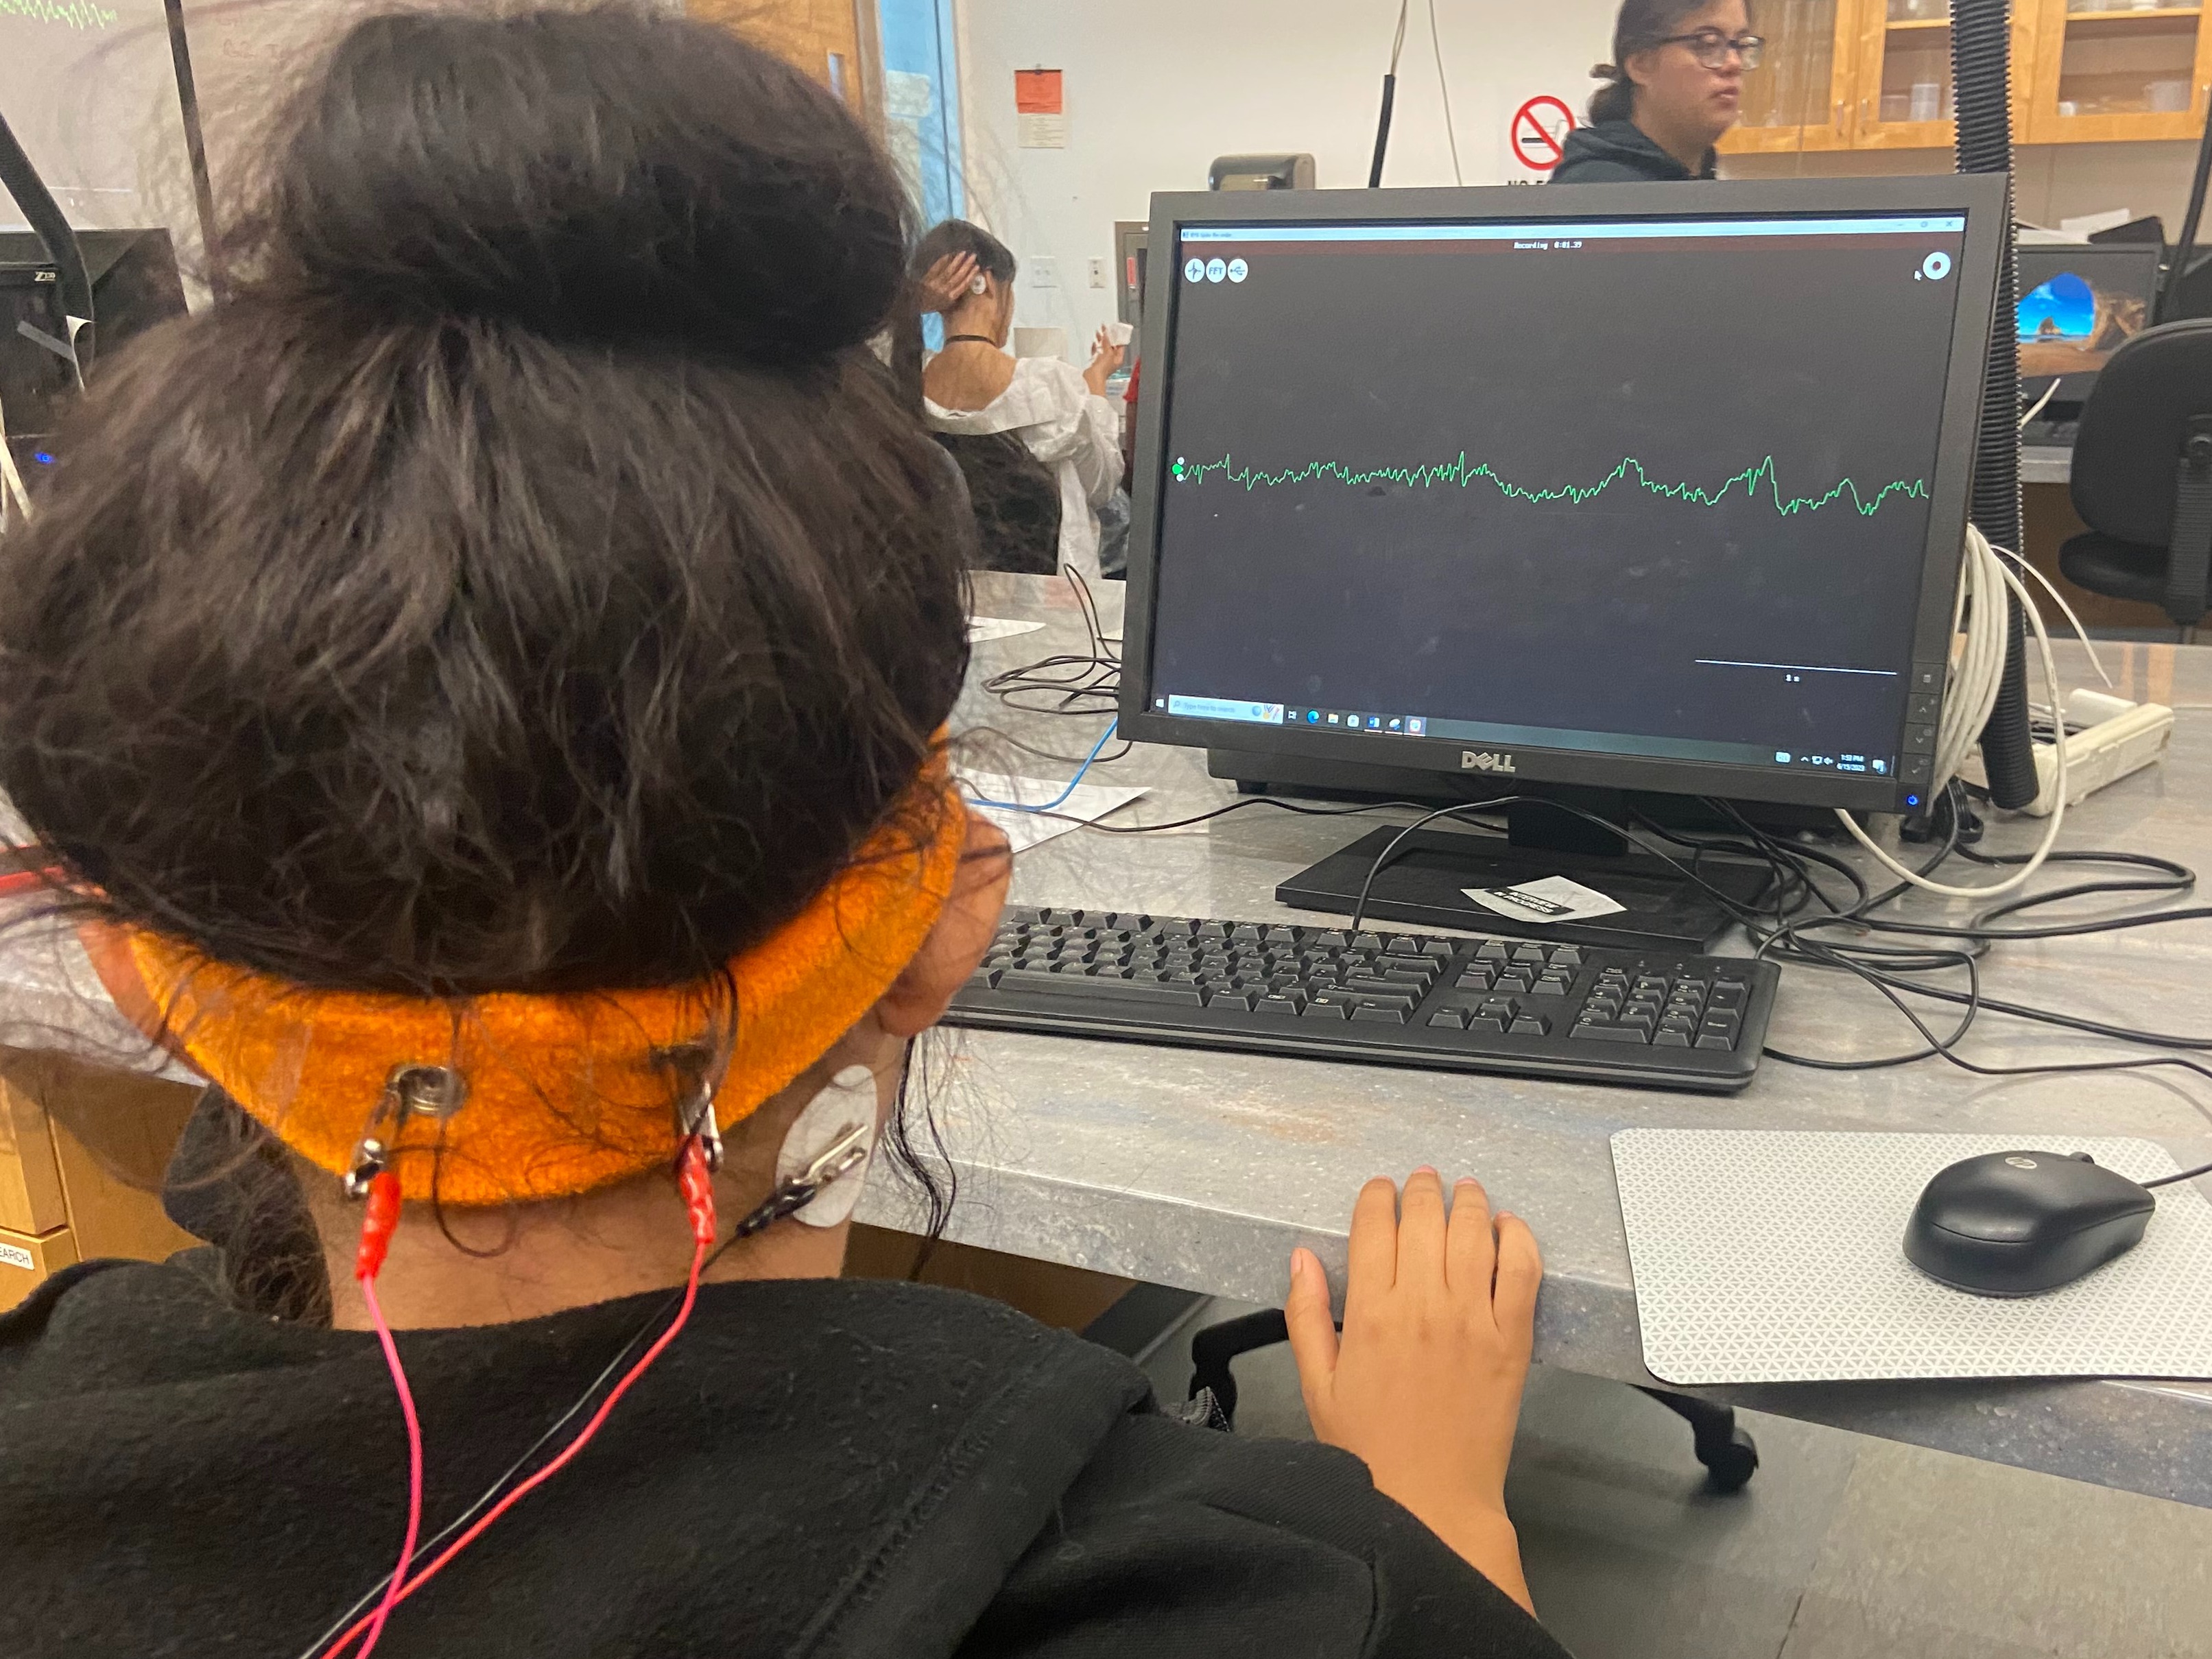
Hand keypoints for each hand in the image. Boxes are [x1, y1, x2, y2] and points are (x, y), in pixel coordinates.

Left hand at [918, 252, 979, 313]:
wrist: (914, 303)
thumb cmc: (931, 305)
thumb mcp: (945, 305)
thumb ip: (954, 296)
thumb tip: (965, 285)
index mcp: (950, 298)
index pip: (964, 285)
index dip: (971, 275)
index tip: (977, 267)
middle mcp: (945, 290)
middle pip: (958, 276)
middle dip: (967, 265)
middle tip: (973, 256)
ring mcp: (936, 283)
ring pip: (949, 271)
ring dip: (957, 261)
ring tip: (963, 253)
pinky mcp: (929, 278)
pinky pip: (938, 267)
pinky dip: (943, 260)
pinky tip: (949, 254)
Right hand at [1082, 326, 1125, 395]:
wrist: (1092, 378)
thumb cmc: (1102, 370)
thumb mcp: (1108, 353)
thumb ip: (1107, 343)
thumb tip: (1107, 334)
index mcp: (1118, 359)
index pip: (1120, 345)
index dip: (1117, 337)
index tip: (1113, 329)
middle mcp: (1111, 361)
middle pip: (1111, 346)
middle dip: (1108, 337)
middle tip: (1105, 329)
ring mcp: (1103, 362)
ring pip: (1103, 348)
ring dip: (1101, 340)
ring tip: (1099, 333)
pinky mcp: (1096, 363)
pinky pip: (1096, 352)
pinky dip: (1096, 347)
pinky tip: (1094, 343)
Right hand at [1286, 1170, 1541, 1610]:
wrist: (1433, 1502)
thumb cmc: (1372, 1452)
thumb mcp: (1318, 1385)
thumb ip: (1306, 1315)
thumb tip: (1302, 1258)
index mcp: (1370, 1314)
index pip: (1375, 1226)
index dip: (1377, 1196)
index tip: (1380, 1190)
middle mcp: (1423, 1306)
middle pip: (1425, 1219)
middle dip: (1422, 1190)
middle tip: (1423, 1180)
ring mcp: (1472, 1320)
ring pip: (1474, 1234)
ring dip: (1469, 1202)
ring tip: (1466, 1191)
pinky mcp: (1512, 1340)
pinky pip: (1521, 1271)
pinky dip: (1518, 1239)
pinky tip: (1509, 1228)